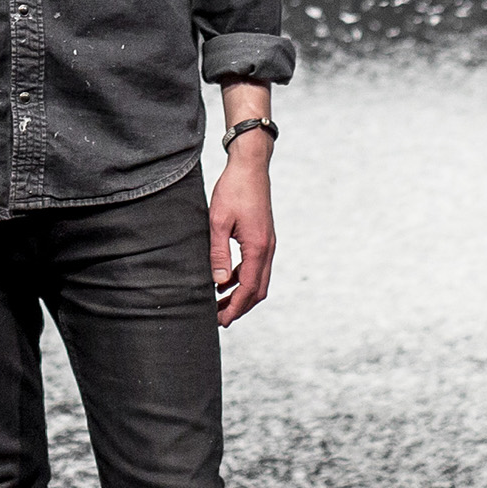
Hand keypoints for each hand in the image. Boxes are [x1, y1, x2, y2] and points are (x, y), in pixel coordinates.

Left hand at [208, 150, 275, 326]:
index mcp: (258, 247)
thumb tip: (219, 283)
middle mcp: (268, 249)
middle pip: (258, 290)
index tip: (221, 321)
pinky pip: (257, 266)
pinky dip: (243, 279)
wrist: (250, 166)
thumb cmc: (233, 189)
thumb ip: (218, 253)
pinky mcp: (264, 237)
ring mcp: (268, 243)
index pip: (249, 289)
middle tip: (219, 318)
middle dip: (240, 307)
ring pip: (259, 280)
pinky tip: (225, 281)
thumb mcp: (218, 221)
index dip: (235, 308)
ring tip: (219, 303)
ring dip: (242, 294)